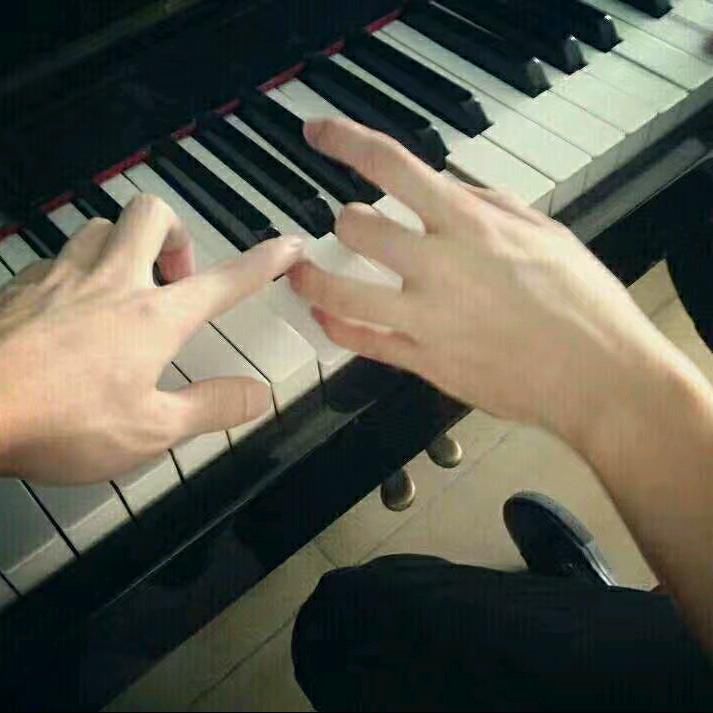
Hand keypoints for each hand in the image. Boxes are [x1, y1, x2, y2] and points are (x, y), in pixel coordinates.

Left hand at [0, 195, 302, 483]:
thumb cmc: (63, 423)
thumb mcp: (151, 430)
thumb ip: (211, 407)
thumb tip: (259, 396)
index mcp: (153, 318)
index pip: (224, 282)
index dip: (264, 262)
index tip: (288, 244)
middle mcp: (110, 282)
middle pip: (153, 215)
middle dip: (177, 234)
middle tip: (176, 279)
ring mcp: (60, 277)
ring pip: (100, 227)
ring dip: (124, 247)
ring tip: (125, 289)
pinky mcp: (19, 286)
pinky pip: (57, 256)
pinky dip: (77, 270)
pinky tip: (70, 309)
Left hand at [289, 118, 691, 448]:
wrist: (598, 377)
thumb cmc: (581, 302)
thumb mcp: (544, 232)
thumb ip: (486, 204)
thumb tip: (444, 186)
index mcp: (471, 225)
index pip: (390, 166)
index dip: (344, 142)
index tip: (319, 134)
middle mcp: (440, 267)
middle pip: (355, 229)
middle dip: (342, 221)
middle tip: (343, 225)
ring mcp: (427, 319)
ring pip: (341, 295)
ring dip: (311, 280)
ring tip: (299, 273)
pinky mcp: (424, 363)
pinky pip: (363, 343)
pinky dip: (336, 329)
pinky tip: (325, 319)